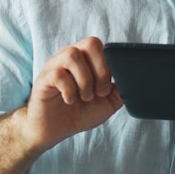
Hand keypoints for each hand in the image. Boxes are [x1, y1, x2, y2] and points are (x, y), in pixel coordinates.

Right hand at [21, 37, 123, 151]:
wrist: (53, 130)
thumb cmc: (78, 113)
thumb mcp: (107, 104)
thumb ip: (120, 91)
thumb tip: (130, 81)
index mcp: (86, 59)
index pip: (101, 46)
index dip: (110, 66)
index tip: (109, 88)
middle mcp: (70, 57)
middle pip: (90, 43)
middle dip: (101, 70)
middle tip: (99, 92)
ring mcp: (55, 66)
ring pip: (73, 55)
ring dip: (85, 80)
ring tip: (85, 97)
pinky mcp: (44, 79)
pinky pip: (58, 74)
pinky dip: (69, 90)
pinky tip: (70, 100)